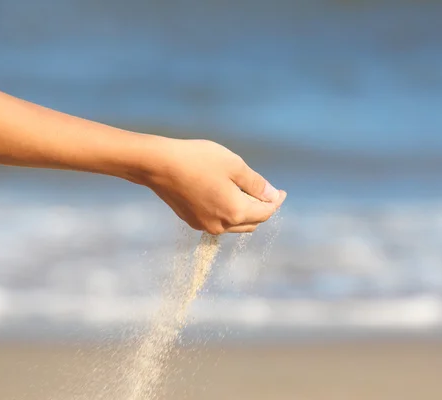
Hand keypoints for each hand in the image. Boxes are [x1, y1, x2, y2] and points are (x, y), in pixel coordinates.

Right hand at [134, 137, 286, 233]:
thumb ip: (256, 184)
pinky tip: (226, 197)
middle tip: (268, 193)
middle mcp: (222, 225)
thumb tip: (273, 195)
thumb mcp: (234, 166)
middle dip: (263, 209)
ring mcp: (205, 225)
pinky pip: (219, 221)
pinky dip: (229, 213)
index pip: (265, 212)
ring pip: (235, 224)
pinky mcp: (192, 221)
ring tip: (248, 194)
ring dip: (246, 213)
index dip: (276, 202)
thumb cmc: (198, 160)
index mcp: (235, 212)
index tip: (283, 192)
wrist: (158, 165)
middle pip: (252, 222)